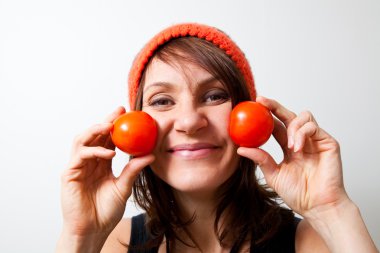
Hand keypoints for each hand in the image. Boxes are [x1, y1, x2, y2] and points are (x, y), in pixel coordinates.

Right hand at [60, 106, 154, 237]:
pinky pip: (80, 156)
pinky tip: (109, 153)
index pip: (107, 139)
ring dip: (96, 130)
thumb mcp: (124, 187)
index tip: (129, 114)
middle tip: (120, 112)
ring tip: (110, 126)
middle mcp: (88, 161)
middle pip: (94, 135)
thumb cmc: (106, 211)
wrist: (93, 230)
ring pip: (82, 139)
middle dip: (106, 121)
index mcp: (101, 163)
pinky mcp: (69, 174)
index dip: (116, 126)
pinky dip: (94, 151)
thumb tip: (151, 155)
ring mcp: (78, 166)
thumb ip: (133, 170)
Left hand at [237, 97, 347, 216]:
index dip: (265, 115)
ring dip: (292, 126)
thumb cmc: (298, 194)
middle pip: (288, 115)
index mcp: (288, 147)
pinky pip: (313, 128)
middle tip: (261, 101)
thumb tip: (241, 148)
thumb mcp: (273, 175)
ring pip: (303, 117)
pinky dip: (302, 134)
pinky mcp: (328, 142)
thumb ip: (261, 159)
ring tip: (288, 145)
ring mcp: (315, 140)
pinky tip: (296, 147)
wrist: (317, 207)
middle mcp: (302, 140)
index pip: (276, 125)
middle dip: (274, 106)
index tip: (251, 107)